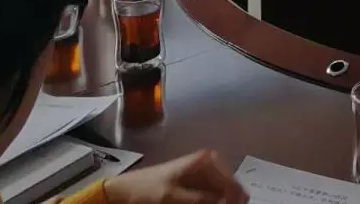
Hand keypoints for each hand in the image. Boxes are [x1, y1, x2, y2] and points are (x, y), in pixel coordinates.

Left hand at [103, 150, 246, 203]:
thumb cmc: (148, 190)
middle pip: (228, 186)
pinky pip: (210, 193)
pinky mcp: (194, 182)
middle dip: (229, 199)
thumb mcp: (174, 197)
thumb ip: (202, 200)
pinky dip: (211, 200)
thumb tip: (227, 202)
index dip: (235, 199)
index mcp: (206, 160)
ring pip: (220, 191)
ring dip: (220, 200)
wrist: (124, 191)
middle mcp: (208, 162)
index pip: (231, 183)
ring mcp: (201, 172)